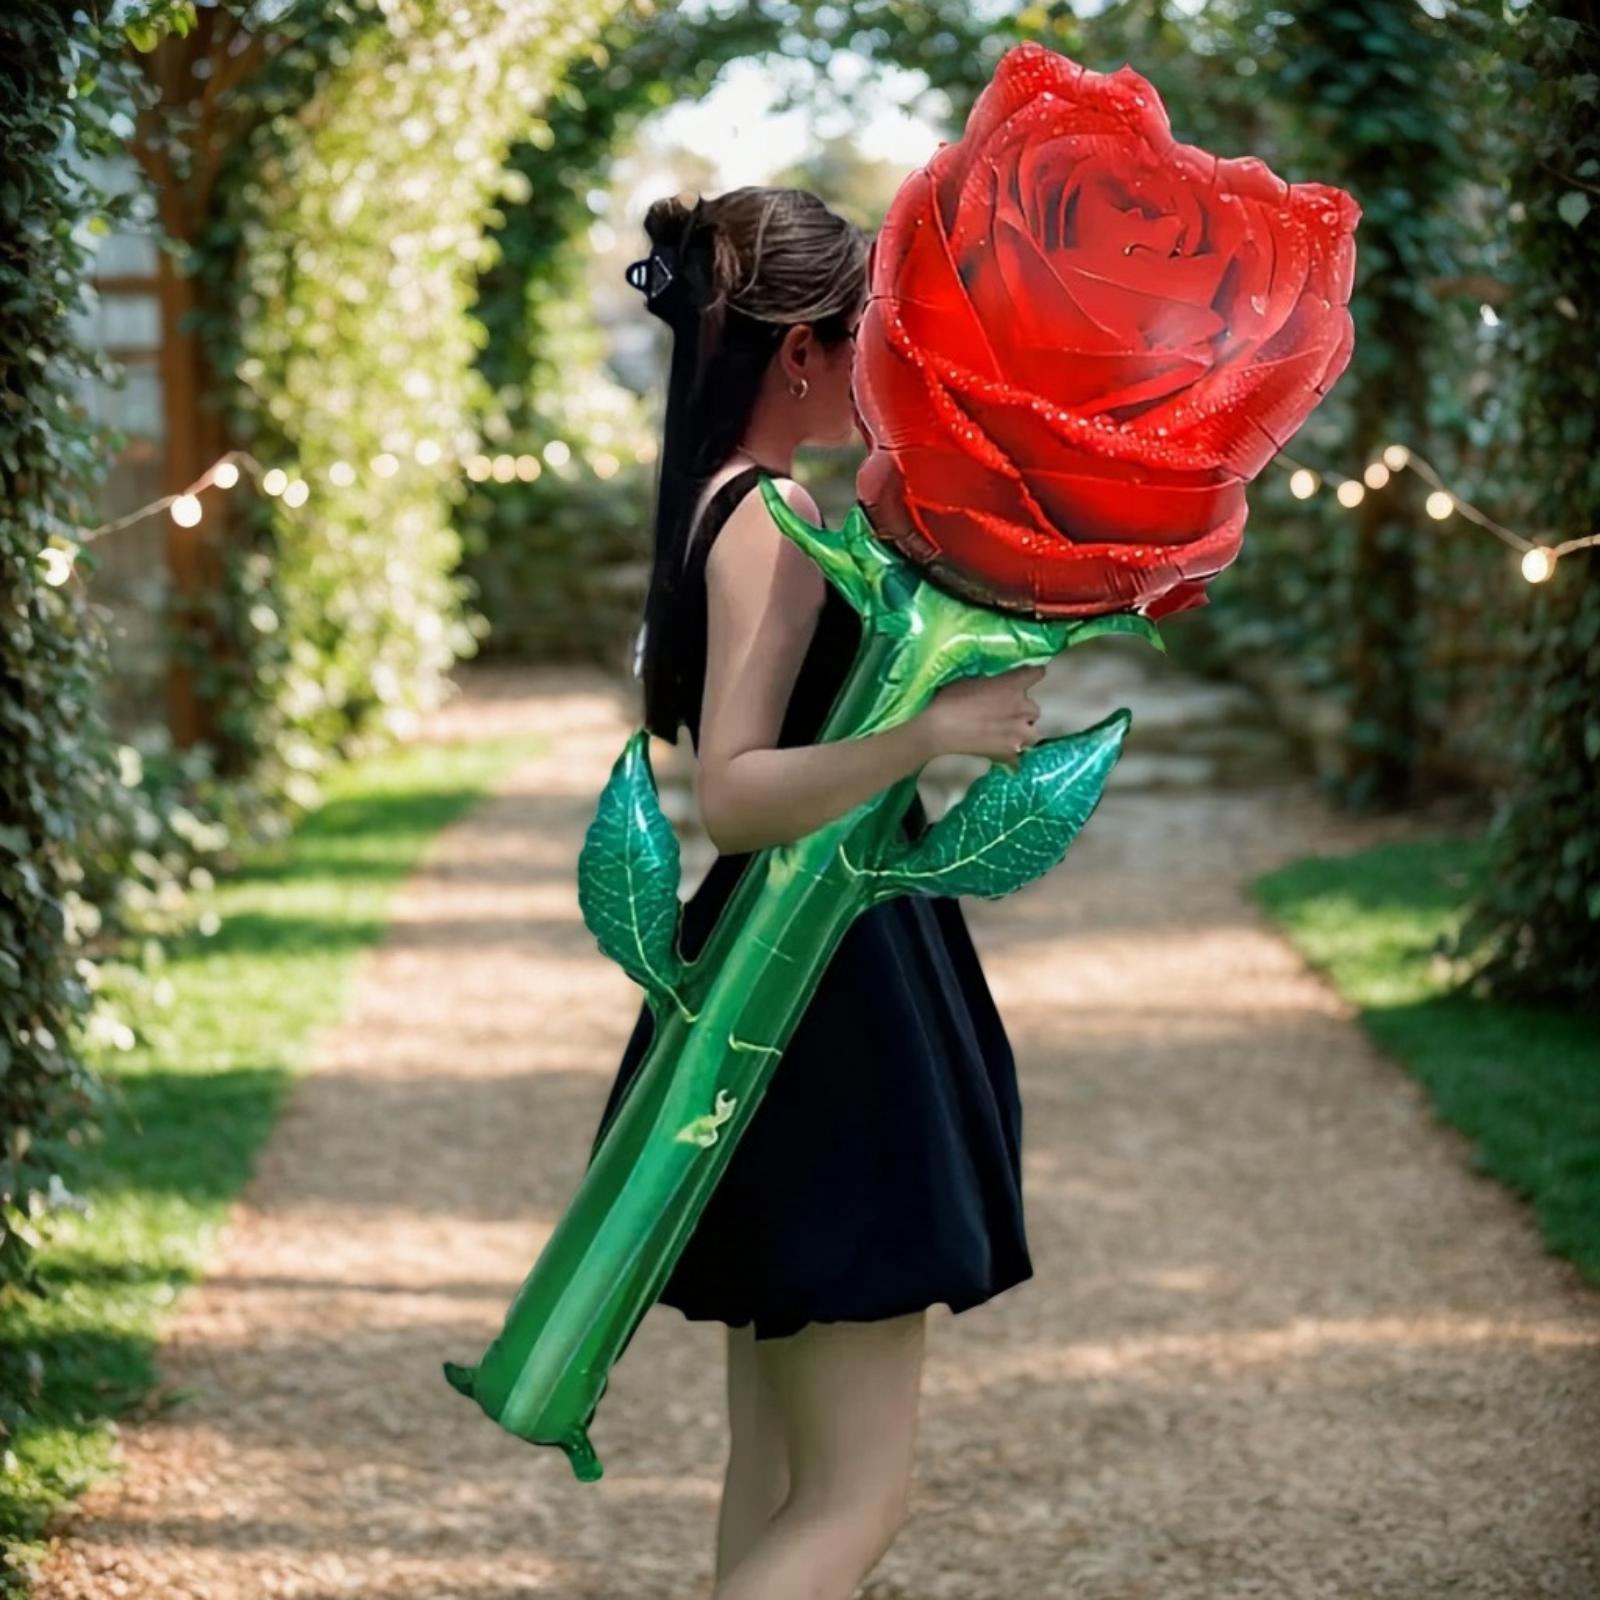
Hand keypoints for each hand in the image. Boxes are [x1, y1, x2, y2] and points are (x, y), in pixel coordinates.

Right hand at [919, 665, 1045, 766]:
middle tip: (1003, 713)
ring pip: (1031, 733)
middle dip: (1021, 711)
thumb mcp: (970, 678)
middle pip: (1033, 709)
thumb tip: (997, 680)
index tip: (1027, 677)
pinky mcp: (1009, 753)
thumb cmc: (948, 699)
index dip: (1032, 675)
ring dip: (1021, 732)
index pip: (1036, 673)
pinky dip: (1011, 755)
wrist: (938, 728)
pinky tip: (1000, 752)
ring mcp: (1018, 733)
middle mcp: (1022, 708)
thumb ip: (992, 680)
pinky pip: (1018, 757)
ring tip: (1003, 734)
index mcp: (1012, 685)